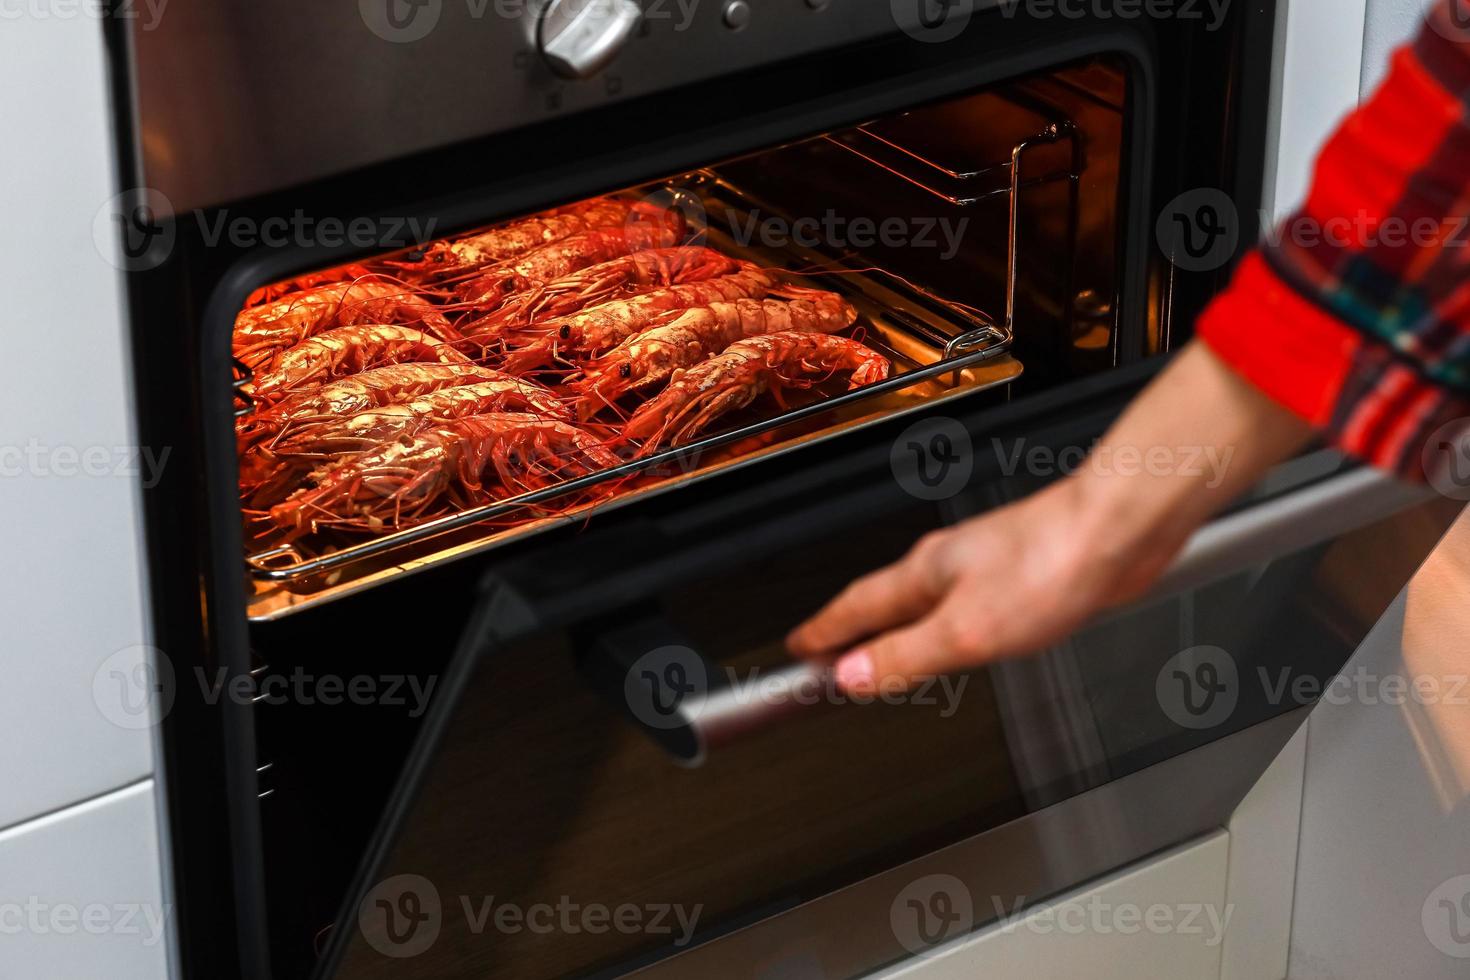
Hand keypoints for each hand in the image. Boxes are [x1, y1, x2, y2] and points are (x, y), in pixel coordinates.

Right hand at [785, 475, 1179, 691]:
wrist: (1118, 528)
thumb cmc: (1050, 564)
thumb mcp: (965, 633)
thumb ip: (904, 656)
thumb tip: (851, 676)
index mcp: (924, 574)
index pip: (855, 607)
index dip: (823, 633)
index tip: (798, 650)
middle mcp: (948, 563)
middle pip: (885, 600)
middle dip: (853, 628)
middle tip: (830, 653)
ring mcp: (985, 564)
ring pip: (925, 601)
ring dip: (899, 626)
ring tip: (885, 650)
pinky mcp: (1022, 572)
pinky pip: (964, 604)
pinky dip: (945, 625)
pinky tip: (963, 633)